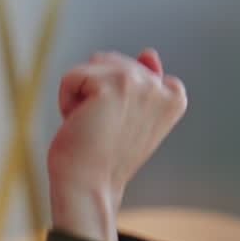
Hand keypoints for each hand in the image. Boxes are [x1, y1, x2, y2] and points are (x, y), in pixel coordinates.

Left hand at [46, 49, 186, 240]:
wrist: (89, 187)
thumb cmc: (105, 155)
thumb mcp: (130, 116)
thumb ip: (142, 81)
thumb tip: (150, 53)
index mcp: (174, 94)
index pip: (130, 67)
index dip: (112, 95)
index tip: (118, 127)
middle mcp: (162, 86)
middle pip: (109, 61)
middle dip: (95, 91)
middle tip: (101, 127)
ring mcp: (140, 84)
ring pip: (90, 66)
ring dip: (80, 93)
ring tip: (91, 124)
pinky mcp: (112, 85)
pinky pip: (71, 76)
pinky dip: (65, 100)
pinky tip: (78, 123)